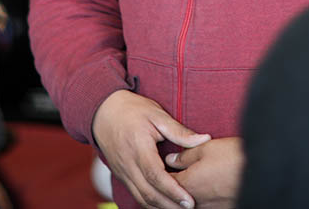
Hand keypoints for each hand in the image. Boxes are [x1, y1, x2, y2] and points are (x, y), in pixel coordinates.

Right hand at [92, 89, 210, 208]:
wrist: (103, 112)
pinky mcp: (121, 176)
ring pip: (141, 198)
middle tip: (189, 208)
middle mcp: (128, 164)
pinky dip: (150, 201)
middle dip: (169, 205)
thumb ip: (179, 131)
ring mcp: (122, 172)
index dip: (173, 191)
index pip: (156, 176)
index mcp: (138, 147)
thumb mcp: (157, 114)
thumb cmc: (132, 110)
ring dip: (160, 207)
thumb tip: (204, 139)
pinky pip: (136, 194)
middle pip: (148, 193)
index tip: (189, 200)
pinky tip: (164, 203)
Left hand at [165, 137, 243, 208]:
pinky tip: (206, 190)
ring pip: (189, 205)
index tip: (159, 167)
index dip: (161, 174)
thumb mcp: (206, 148)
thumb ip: (185, 155)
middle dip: (170, 189)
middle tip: (168, 178)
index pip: (165, 182)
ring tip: (192, 181)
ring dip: (184, 196)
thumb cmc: (233, 157)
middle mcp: (195, 202)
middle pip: (175, 198)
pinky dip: (198, 201)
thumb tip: (170, 159)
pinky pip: (203, 207)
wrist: (263, 172)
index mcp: (188, 183)